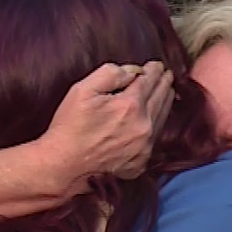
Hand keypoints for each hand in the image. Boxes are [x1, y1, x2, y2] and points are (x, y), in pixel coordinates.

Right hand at [38, 61, 173, 191]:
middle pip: (161, 98)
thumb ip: (110, 73)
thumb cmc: (69, 128)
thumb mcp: (82, 90)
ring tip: (166, 92)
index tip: (156, 65)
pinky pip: (154, 139)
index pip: (149, 80)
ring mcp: (143, 146)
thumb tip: (132, 71)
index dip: (153, 70)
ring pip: (162, 118)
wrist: (64, 166)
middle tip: (166, 75)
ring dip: (164, 102)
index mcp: (130, 105)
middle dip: (164, 83)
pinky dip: (156, 126)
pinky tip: (153, 120)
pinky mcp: (140, 162)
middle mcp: (143, 126)